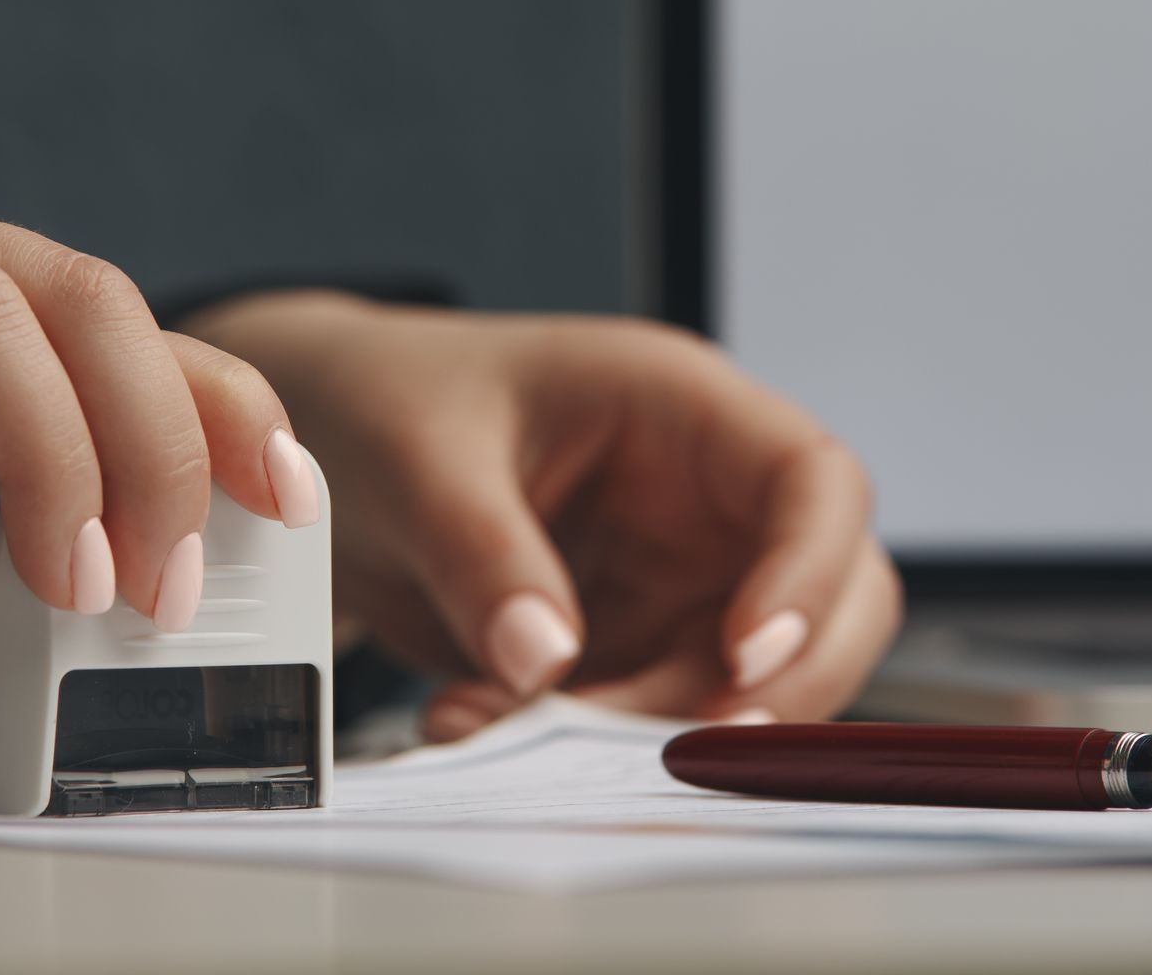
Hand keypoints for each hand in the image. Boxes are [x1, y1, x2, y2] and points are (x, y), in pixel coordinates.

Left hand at [186, 291, 900, 735]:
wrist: (322, 447)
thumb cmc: (387, 403)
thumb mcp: (421, 462)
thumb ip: (485, 555)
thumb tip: (545, 660)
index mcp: (677, 406)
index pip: (811, 479)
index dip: (808, 570)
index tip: (749, 655)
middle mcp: (701, 494)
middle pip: (828, 596)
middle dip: (764, 687)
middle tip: (659, 748)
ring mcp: (676, 574)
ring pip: (745, 680)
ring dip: (649, 729)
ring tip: (496, 723)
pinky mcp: (633, 641)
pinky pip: (655, 712)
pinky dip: (587, 742)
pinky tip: (476, 720)